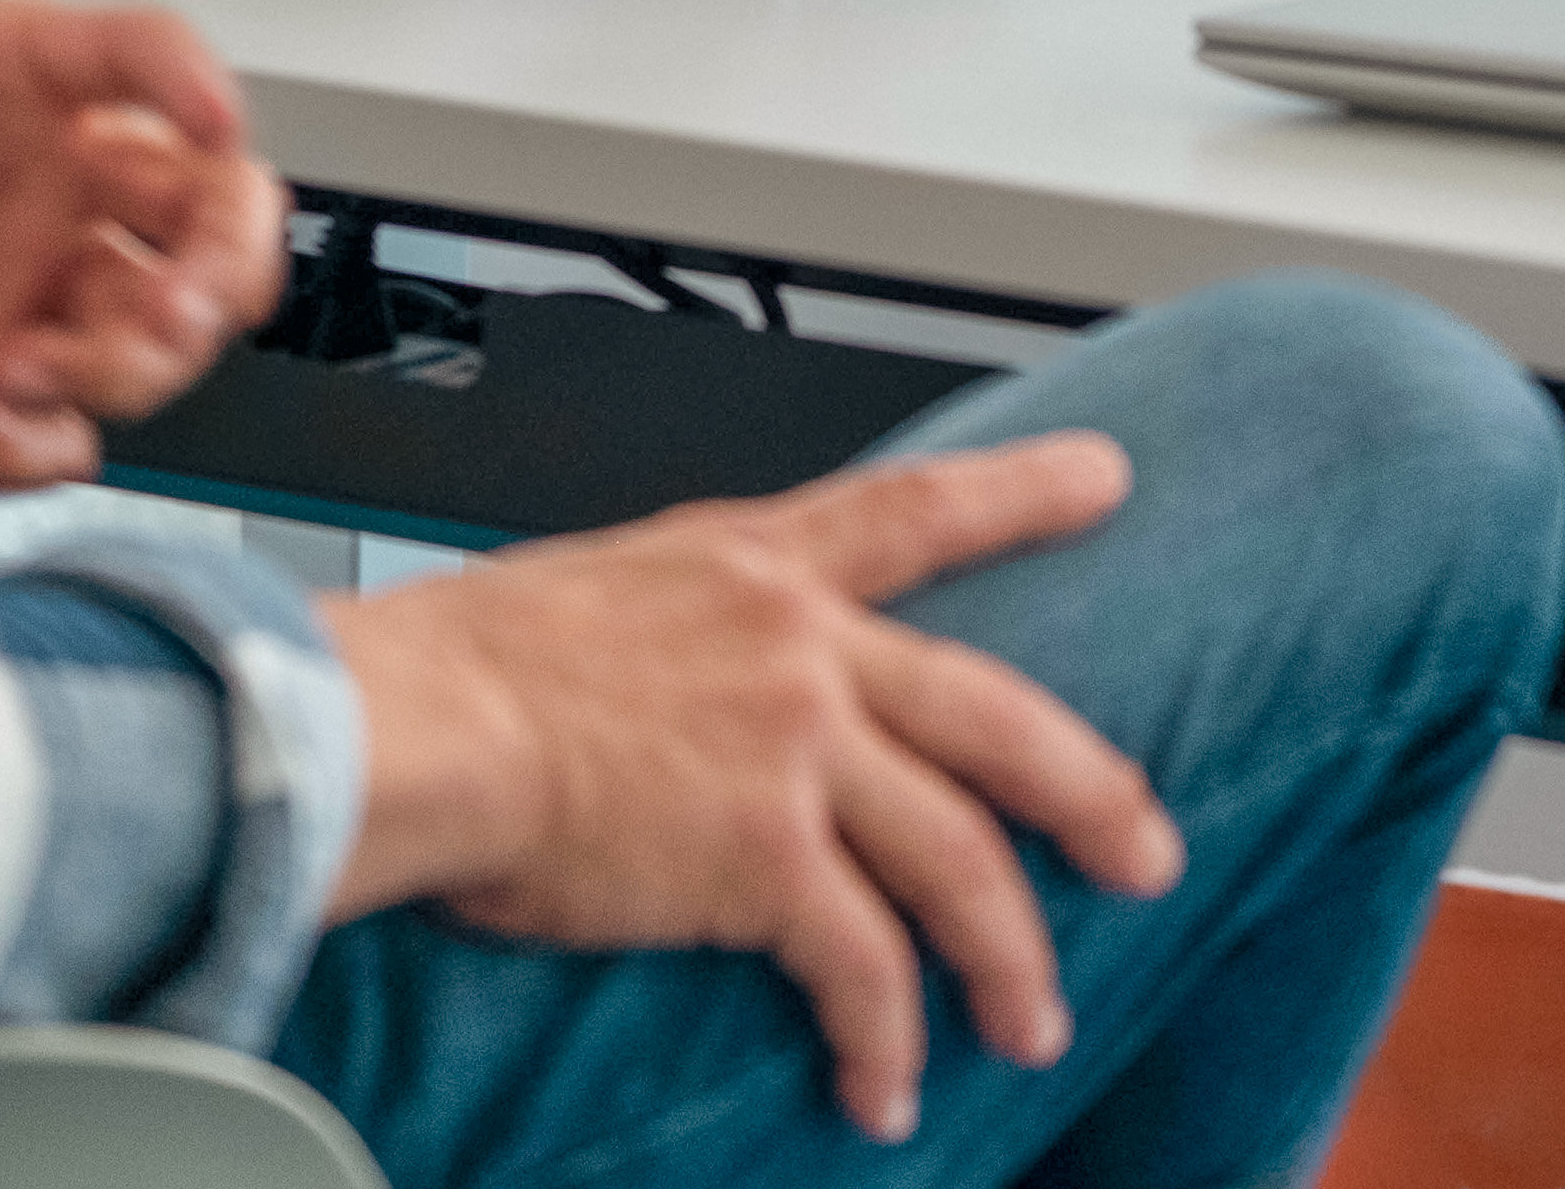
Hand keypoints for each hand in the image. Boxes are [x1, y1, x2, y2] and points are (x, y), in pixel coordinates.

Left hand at [0, 0, 288, 487]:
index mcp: (19, 64)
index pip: (141, 52)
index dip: (193, 82)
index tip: (211, 118)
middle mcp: (51, 168)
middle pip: (209, 206)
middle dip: (219, 265)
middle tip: (166, 304)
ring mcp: (23, 272)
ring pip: (151, 327)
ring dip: (118, 366)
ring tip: (19, 373)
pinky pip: (49, 425)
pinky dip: (22, 448)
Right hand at [320, 437, 1182, 1143]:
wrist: (416, 721)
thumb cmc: (461, 666)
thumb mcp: (599, 588)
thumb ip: (681, 626)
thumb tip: (679, 672)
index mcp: (757, 566)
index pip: (918, 508)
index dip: (1023, 489)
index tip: (1108, 475)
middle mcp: (802, 646)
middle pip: (1000, 717)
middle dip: (1093, 793)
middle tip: (1148, 853)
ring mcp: (799, 748)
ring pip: (961, 860)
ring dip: (1006, 958)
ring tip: (1033, 1028)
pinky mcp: (767, 855)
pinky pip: (864, 964)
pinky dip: (884, 1037)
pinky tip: (882, 1088)